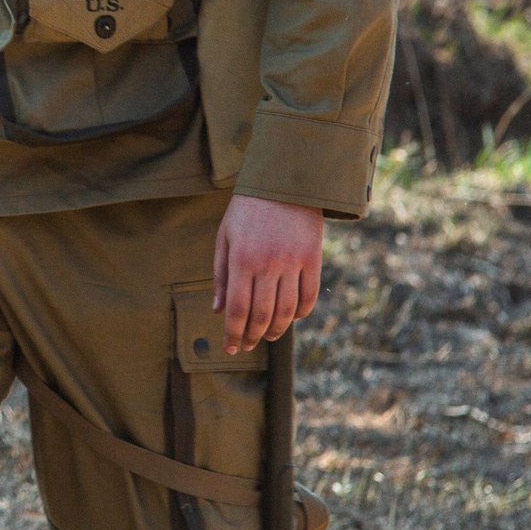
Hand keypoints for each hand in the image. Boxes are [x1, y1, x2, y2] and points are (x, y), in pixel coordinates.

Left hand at [212, 194, 324, 354]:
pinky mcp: (313, 260)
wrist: (285, 182)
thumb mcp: (225, 237)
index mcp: (242, 259)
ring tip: (267, 335)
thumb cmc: (247, 210)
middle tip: (247, 345)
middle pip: (261, 315)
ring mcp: (293, 263)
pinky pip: (309, 297)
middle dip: (252, 336)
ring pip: (286, 311)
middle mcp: (268, 264)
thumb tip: (218, 311)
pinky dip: (300, 313)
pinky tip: (291, 318)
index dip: (233, 334)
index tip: (231, 347)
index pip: (237, 309)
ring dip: (276, 329)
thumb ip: (221, 275)